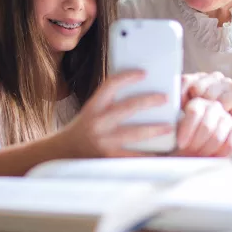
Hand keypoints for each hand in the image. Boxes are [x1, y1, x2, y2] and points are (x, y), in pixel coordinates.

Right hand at [57, 71, 172, 157]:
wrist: (62, 152)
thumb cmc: (81, 130)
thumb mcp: (91, 111)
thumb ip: (108, 103)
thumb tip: (136, 93)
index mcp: (93, 107)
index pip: (110, 85)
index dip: (127, 77)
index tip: (143, 73)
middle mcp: (97, 122)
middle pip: (127, 107)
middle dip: (149, 101)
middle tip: (165, 98)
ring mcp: (103, 141)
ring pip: (134, 133)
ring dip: (154, 129)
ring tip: (168, 126)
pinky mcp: (109, 158)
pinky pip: (133, 156)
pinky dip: (147, 154)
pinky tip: (160, 153)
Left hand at [176, 97, 231, 156]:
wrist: (195, 143)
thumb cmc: (182, 137)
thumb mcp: (174, 129)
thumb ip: (172, 127)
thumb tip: (166, 129)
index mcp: (197, 103)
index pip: (194, 112)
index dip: (187, 130)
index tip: (181, 144)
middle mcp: (213, 107)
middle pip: (206, 126)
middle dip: (196, 143)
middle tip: (189, 152)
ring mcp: (226, 117)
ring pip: (217, 136)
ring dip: (206, 150)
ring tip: (197, 155)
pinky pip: (230, 144)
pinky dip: (219, 154)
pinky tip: (210, 157)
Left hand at [181, 72, 231, 146]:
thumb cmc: (215, 121)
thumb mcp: (195, 112)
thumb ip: (182, 105)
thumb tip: (167, 107)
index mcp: (200, 79)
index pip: (183, 81)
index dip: (179, 96)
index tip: (179, 111)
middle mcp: (212, 77)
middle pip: (195, 87)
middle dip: (194, 105)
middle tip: (197, 118)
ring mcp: (226, 82)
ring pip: (208, 95)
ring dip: (208, 111)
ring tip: (211, 119)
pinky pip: (221, 102)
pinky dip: (220, 114)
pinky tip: (223, 117)